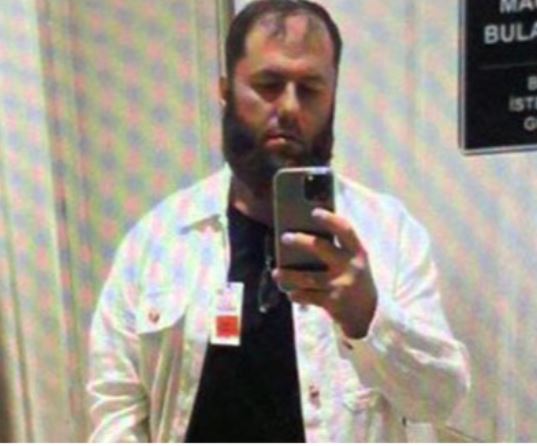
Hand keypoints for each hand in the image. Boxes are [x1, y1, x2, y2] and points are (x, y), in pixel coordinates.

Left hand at [273, 208, 376, 338]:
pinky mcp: (333, 303)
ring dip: (289, 275)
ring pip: (308, 277)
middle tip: (284, 237)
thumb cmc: (356, 281)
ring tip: (276, 272)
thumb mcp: (354, 263)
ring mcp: (341, 285)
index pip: (345, 230)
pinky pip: (308, 296)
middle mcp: (350, 267)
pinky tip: (290, 292)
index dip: (330, 219)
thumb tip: (306, 235)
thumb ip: (338, 250)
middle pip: (321, 247)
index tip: (314, 212)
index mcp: (358, 253)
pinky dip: (297, 295)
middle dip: (300, 241)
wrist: (370, 314)